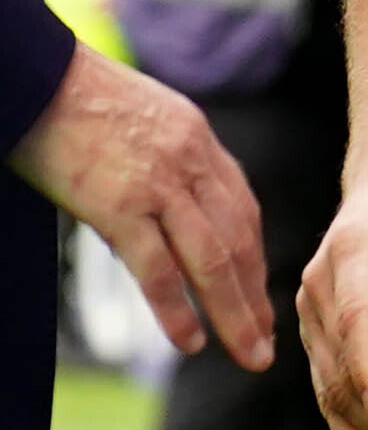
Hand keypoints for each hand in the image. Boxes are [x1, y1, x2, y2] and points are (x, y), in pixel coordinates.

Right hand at [7, 43, 271, 370]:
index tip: (260, 297)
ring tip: (246, 354)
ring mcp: (159, 184)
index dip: (255, 259)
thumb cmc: (79, 96)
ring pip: (212, 261)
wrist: (39, 75)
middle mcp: (192, 162)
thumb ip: (173, 158)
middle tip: (265, 345)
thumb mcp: (147, 117)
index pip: (243, 211)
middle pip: (239, 241)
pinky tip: (190, 342)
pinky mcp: (120, 205)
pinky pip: (158, 268)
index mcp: (200, 141)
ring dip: (233, 314)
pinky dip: (177, 309)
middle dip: (255, 298)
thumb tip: (178, 205)